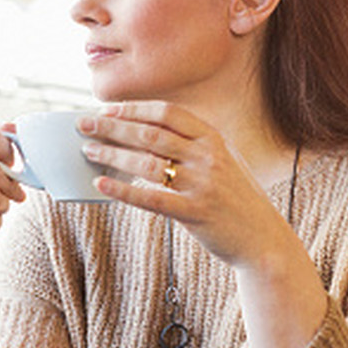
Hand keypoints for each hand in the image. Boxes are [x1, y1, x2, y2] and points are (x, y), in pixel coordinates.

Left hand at [77, 101, 292, 268]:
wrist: (263, 239)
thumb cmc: (238, 200)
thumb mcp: (224, 161)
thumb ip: (195, 146)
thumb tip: (151, 133)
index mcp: (214, 139)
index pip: (167, 112)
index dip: (134, 108)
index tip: (107, 109)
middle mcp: (208, 157)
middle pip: (151, 133)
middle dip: (113, 126)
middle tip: (84, 124)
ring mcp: (202, 184)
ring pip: (146, 163)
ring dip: (112, 154)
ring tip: (88, 151)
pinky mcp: (195, 213)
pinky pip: (151, 198)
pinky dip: (123, 190)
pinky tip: (102, 184)